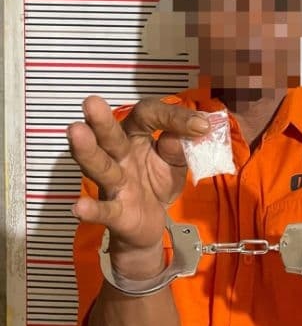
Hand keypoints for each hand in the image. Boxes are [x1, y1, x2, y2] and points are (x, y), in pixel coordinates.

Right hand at [67, 96, 208, 276]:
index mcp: (137, 136)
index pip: (149, 115)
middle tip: (92, 102)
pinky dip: (92, 209)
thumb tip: (194, 130)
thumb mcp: (177, 161)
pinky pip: (104, 210)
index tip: (201, 126)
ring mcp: (115, 183)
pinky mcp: (116, 211)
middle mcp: (120, 155)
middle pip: (111, 136)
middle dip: (102, 121)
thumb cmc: (158, 182)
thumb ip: (181, 146)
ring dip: (88, 151)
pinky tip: (80, 208)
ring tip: (76, 131)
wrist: (152, 223)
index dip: (173, 117)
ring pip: (100, 166)